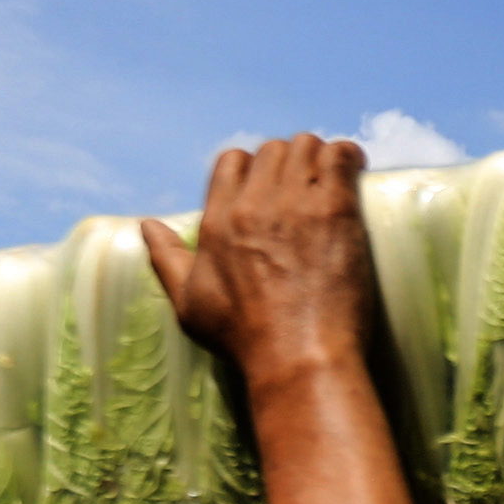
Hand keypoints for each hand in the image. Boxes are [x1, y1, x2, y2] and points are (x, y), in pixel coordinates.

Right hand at [140, 132, 377, 379]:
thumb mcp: (189, 304)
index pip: (232, 161)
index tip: (270, 187)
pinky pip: (340, 158)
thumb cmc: (245, 339)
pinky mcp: (336, 210)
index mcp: (218, 220)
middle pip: (272, 150)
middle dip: (289, 162)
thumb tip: (148, 227)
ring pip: (306, 146)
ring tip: (333, 178)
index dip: (252, 168)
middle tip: (308, 186)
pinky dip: (349, 156)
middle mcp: (253, 204)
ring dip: (319, 156)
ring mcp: (295, 204)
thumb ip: (167, 259)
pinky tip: (355, 166)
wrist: (298, 357)